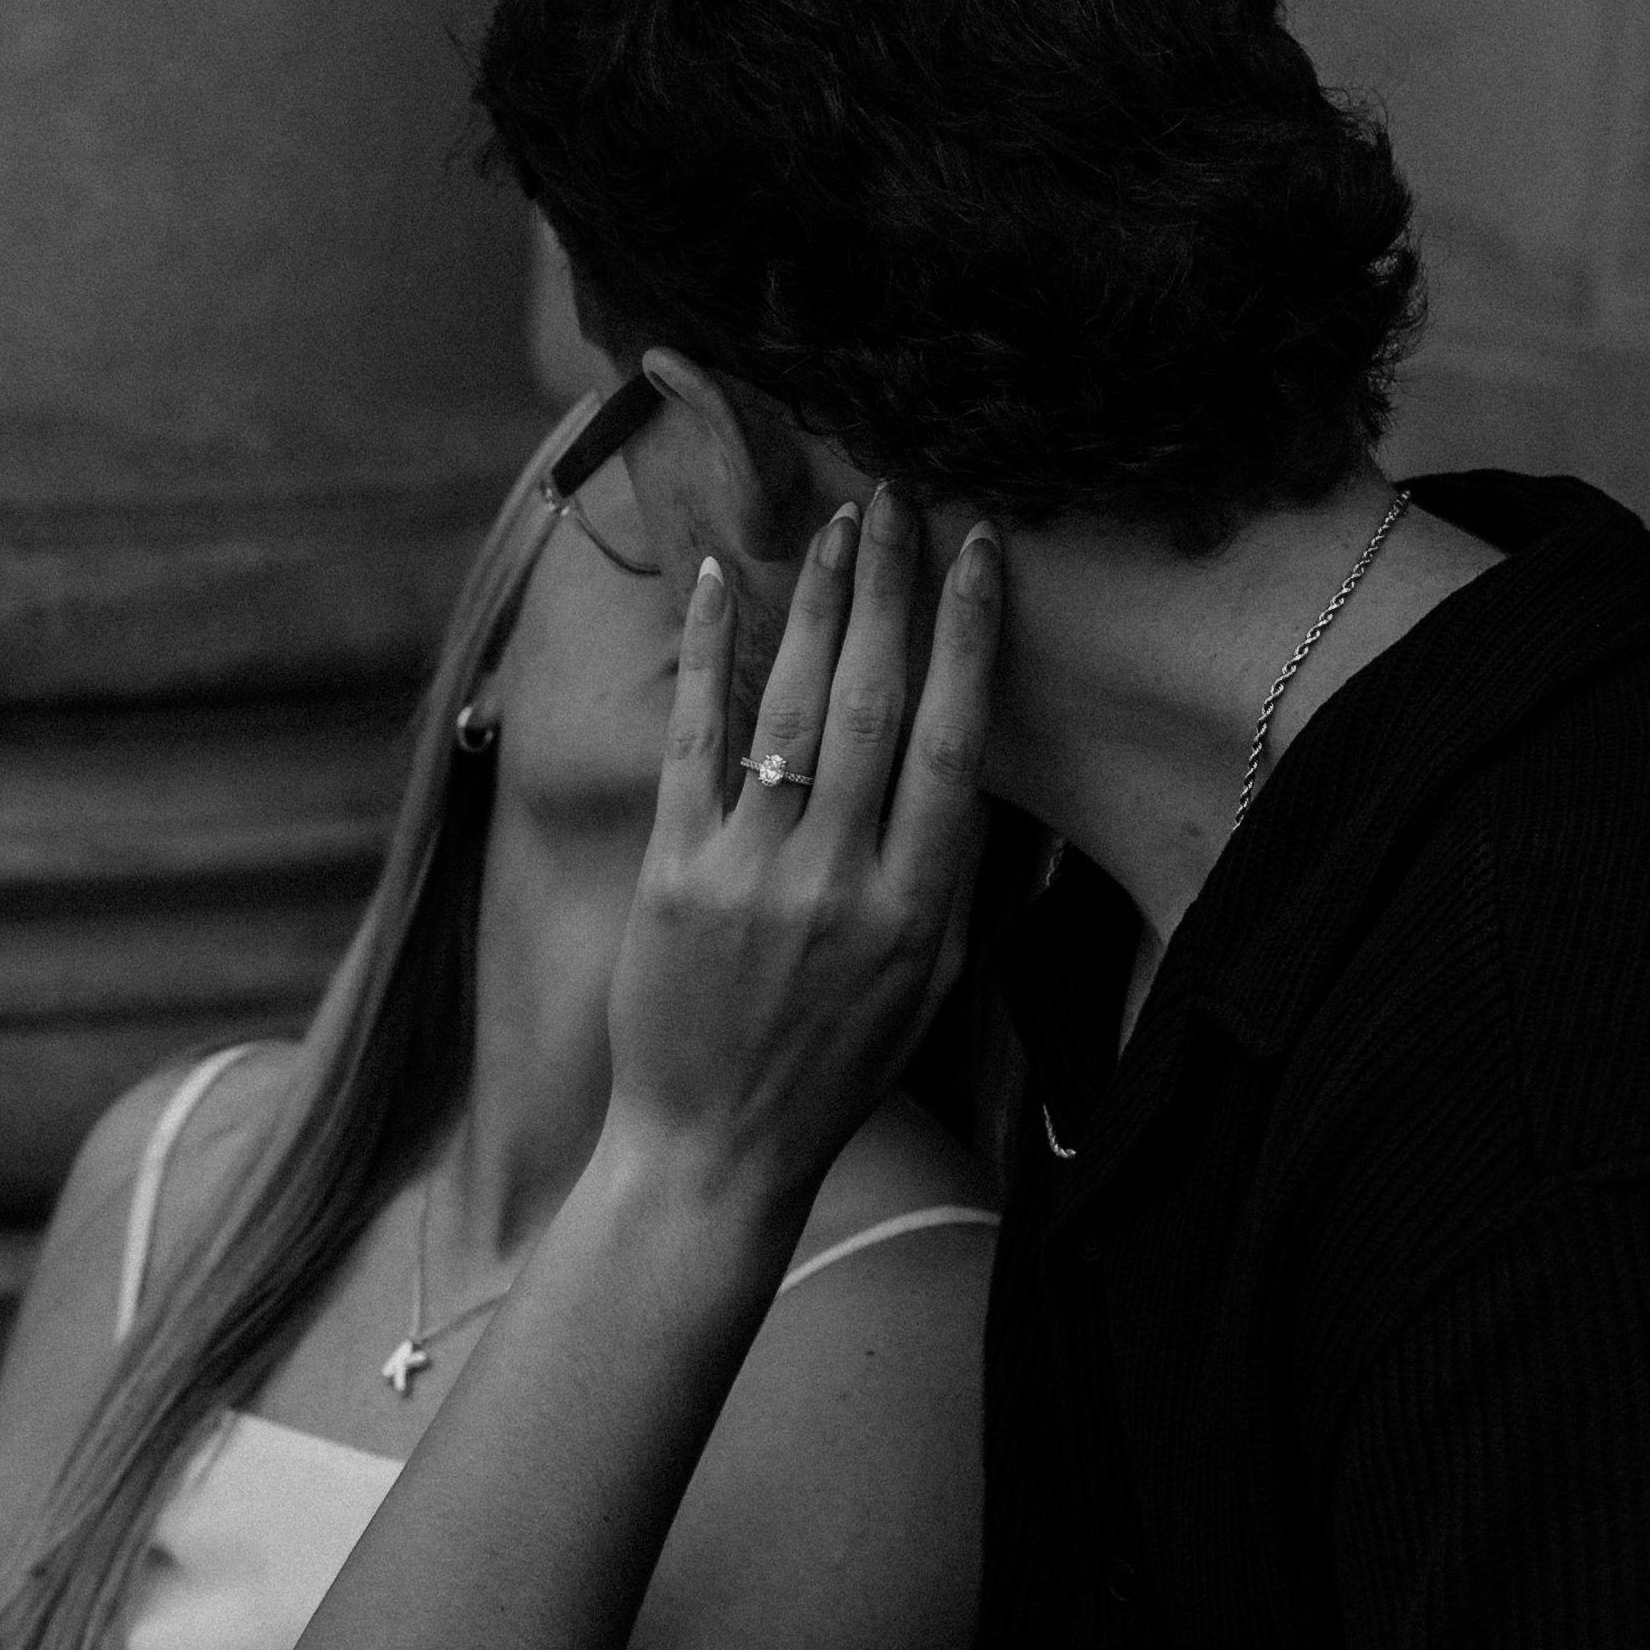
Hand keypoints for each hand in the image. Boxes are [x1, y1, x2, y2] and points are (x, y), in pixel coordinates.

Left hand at [605, 500, 1000, 1216]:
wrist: (715, 1150)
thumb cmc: (832, 1064)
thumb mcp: (930, 983)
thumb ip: (947, 872)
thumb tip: (963, 753)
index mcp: (918, 908)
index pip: (953, 741)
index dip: (966, 635)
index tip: (976, 551)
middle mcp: (839, 882)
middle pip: (873, 702)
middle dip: (890, 589)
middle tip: (899, 500)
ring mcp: (751, 874)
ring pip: (790, 708)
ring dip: (816, 603)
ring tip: (838, 525)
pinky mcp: (673, 874)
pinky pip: (695, 741)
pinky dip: (707, 654)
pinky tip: (722, 580)